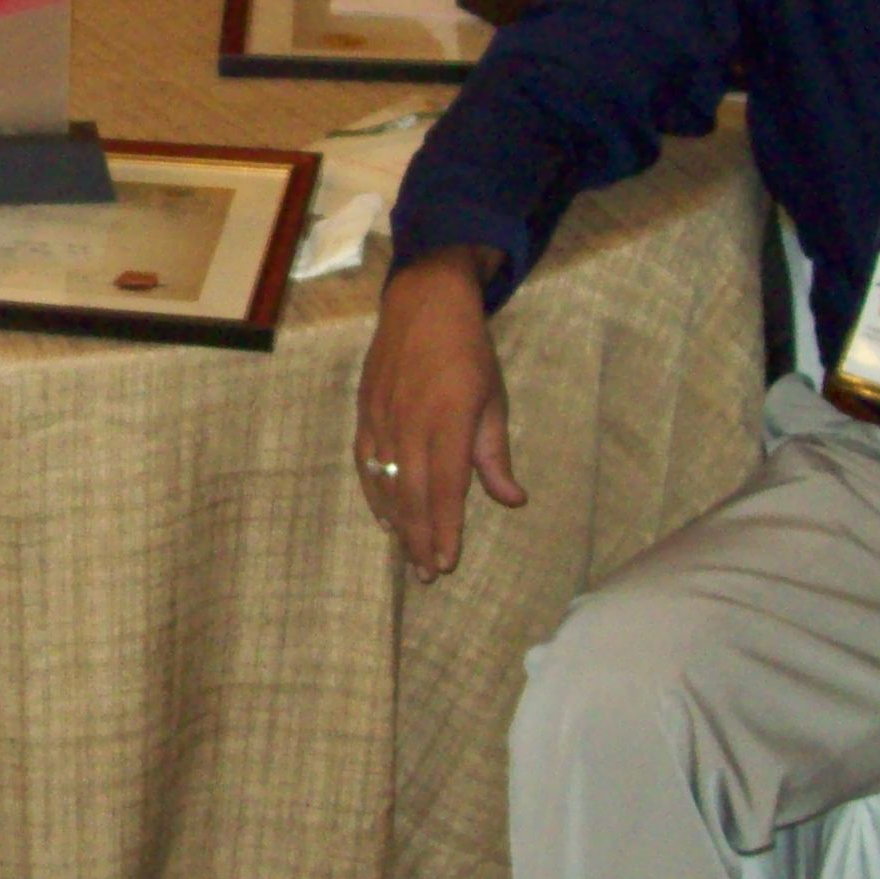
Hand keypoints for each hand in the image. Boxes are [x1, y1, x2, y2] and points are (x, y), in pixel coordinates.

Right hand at [354, 243, 522, 578]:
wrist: (424, 304)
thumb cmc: (468, 352)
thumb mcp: (494, 400)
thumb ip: (495, 454)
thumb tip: (512, 499)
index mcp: (448, 420)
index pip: (446, 488)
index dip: (445, 528)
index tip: (447, 562)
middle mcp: (411, 424)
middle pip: (413, 495)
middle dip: (421, 538)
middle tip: (428, 574)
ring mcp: (383, 419)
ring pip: (387, 484)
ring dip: (398, 523)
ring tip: (410, 555)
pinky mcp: (366, 412)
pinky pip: (367, 463)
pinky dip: (374, 493)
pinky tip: (384, 517)